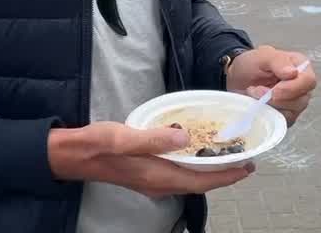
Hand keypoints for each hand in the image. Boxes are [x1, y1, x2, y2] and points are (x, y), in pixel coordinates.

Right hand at [47, 122, 252, 197]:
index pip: (201, 181)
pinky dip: (193, 166)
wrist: (72, 155)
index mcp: (157, 176)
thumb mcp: (123, 138)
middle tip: (245, 160)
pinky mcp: (146, 174)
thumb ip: (153, 138)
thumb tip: (183, 136)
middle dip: (224, 174)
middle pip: (199, 183)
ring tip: (227, 157)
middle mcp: (158, 183)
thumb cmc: (96, 144)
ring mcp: (151, 181)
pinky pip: (178, 174)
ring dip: (210, 171)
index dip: (226, 176)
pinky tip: (195, 153)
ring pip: (189, 180)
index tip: (248, 167)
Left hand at [226, 45, 316, 125]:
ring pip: (292, 112)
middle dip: (277, 98)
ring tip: (255, 94)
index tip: (273, 89)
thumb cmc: (252, 65)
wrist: (237, 79)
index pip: (309, 81)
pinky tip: (258, 105)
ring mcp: (296, 102)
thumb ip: (278, 61)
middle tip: (256, 90)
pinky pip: (283, 121)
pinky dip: (268, 114)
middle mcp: (302, 86)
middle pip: (302, 100)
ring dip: (270, 105)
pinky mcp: (287, 116)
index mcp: (301, 67)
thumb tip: (293, 73)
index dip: (292, 88)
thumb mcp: (262, 55)